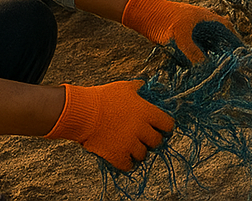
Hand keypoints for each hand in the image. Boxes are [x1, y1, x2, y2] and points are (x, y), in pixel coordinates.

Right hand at [44, 81, 173, 170]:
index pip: (167, 124)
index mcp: (147, 112)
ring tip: (134, 148)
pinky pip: (128, 166)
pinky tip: (124, 157)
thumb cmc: (104, 97)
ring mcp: (129, 143)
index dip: (166, 127)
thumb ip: (137, 88)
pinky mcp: (116, 155)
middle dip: (153, 140)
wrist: (84, 112)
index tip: (163, 128)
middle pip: (157, 141)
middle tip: (147, 139)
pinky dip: (127, 163)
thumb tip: (142, 85)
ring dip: (139, 152)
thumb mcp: (125, 87)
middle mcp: (141, 129)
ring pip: (143, 155)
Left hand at [122, 0, 234, 64]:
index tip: (241, 61)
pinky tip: (199, 71)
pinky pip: (199, 51)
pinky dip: (201, 60)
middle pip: (221, 42)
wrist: (147, 14)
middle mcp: (206, 26)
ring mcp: (197, 32)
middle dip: (225, 56)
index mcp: (210, 20)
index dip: (236, 47)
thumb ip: (194, 54)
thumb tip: (206, 70)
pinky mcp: (187, 40)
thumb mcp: (181, 38)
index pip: (230, 34)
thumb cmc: (166, 20)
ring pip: (210, 48)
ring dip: (213, 59)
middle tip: (228, 72)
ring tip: (216, 74)